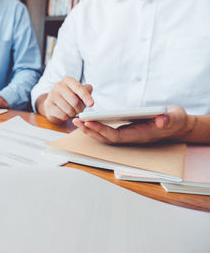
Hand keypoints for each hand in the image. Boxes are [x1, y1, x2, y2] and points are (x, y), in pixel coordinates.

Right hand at [37, 77, 93, 122]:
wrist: (52, 103)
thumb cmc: (69, 97)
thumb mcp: (79, 92)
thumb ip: (87, 91)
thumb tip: (89, 95)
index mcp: (68, 80)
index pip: (79, 88)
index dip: (86, 97)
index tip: (91, 104)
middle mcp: (59, 86)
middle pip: (75, 101)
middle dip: (80, 109)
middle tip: (79, 110)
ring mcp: (52, 95)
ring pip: (69, 109)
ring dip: (73, 113)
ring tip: (71, 111)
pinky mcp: (48, 106)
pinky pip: (62, 115)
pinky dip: (66, 117)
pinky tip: (64, 113)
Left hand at [73, 105, 194, 143]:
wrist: (177, 126)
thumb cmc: (174, 120)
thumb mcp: (175, 117)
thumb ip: (169, 119)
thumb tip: (161, 120)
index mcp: (139, 135)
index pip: (116, 135)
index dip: (102, 130)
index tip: (89, 121)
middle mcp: (131, 138)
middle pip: (106, 138)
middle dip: (90, 130)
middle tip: (77, 120)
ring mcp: (127, 136)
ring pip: (105, 137)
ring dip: (90, 130)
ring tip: (78, 120)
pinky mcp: (126, 131)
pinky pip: (107, 132)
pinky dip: (96, 127)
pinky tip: (88, 120)